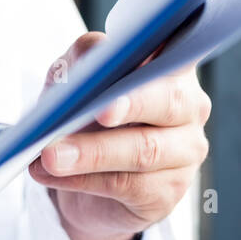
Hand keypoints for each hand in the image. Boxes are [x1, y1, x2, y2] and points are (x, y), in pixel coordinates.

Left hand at [28, 33, 210, 239]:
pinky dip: (83, 179)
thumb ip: (80, 63)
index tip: (128, 57)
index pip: (176, 47)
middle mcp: (189, 107)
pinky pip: (127, 185)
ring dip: (92, 152)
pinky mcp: (168, 192)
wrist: (85, 182)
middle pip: (166, 101)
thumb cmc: (86, 119)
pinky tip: (52, 174)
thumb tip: (85, 59)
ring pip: (143, 150)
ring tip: (51, 154)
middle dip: (130, 105)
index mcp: (172, 68)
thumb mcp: (74, 83)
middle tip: (99, 110)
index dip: (158, 52)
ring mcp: (185, 152)